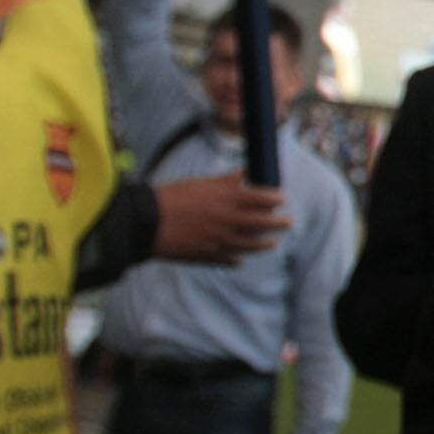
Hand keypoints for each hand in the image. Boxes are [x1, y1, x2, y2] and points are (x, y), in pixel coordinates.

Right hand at [151, 175, 288, 263]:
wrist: (146, 222)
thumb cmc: (172, 197)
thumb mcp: (201, 184)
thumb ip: (226, 181)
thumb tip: (244, 173)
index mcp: (226, 199)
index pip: (260, 198)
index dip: (273, 198)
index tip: (281, 198)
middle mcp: (228, 221)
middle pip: (262, 223)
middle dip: (278, 223)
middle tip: (288, 222)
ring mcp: (219, 240)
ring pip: (250, 245)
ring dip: (264, 244)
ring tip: (273, 243)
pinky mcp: (207, 256)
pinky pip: (228, 259)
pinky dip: (237, 258)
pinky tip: (241, 259)